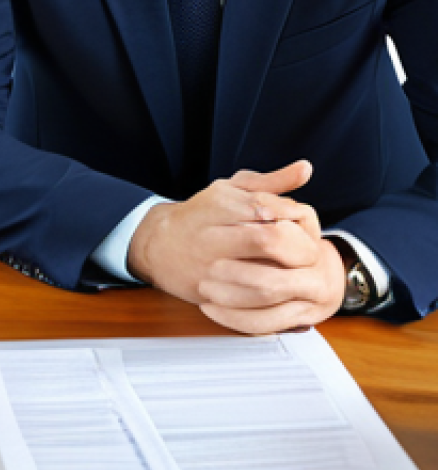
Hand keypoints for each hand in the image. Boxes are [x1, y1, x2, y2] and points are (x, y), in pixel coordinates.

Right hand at [128, 161, 345, 333]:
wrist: (159, 248)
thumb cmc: (202, 216)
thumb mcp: (231, 191)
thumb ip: (270, 182)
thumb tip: (306, 168)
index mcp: (218, 203)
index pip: (269, 208)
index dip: (296, 217)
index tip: (304, 224)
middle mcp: (211, 233)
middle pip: (267, 239)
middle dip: (299, 247)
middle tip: (309, 252)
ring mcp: (210, 266)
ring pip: (262, 275)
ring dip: (290, 274)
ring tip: (297, 270)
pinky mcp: (211, 293)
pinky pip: (251, 300)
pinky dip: (275, 296)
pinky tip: (281, 288)